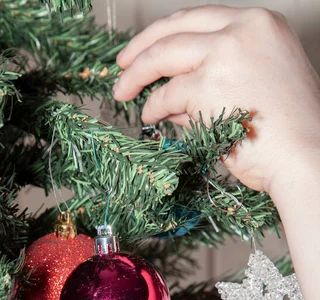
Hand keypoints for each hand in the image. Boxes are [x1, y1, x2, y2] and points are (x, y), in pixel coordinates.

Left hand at [113, 6, 319, 195]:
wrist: (306, 157)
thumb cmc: (288, 132)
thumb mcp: (256, 88)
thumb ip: (214, 83)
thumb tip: (171, 95)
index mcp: (261, 24)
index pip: (200, 19)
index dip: (165, 33)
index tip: (145, 48)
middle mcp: (243, 29)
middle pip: (175, 29)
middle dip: (140, 49)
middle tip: (121, 67)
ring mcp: (225, 54)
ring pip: (163, 56)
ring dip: (136, 76)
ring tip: (124, 93)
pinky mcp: (208, 85)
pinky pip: (167, 94)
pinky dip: (153, 106)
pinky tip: (151, 116)